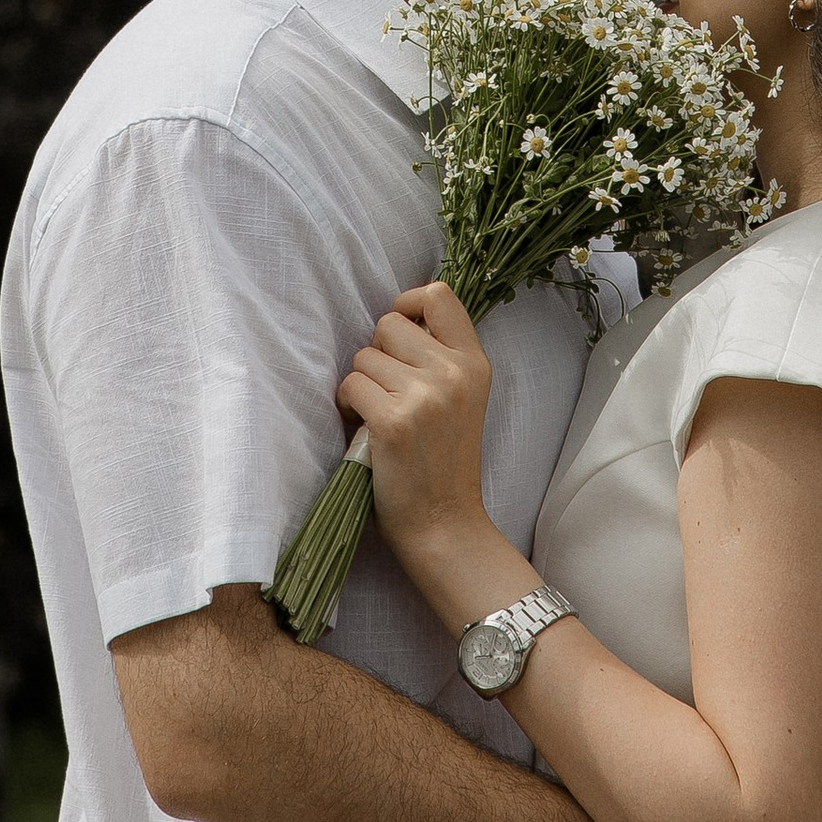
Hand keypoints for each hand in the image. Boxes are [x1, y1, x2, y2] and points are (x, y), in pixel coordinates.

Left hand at [338, 283, 493, 574]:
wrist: (445, 526)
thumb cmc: (444, 463)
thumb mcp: (464, 399)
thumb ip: (440, 357)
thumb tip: (394, 317)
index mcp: (475, 363)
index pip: (438, 296)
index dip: (408, 303)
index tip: (399, 334)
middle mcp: (454, 373)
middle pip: (389, 323)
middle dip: (378, 353)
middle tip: (388, 391)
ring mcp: (425, 397)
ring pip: (363, 356)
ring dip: (361, 383)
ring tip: (378, 415)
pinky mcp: (392, 422)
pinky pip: (350, 384)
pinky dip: (347, 404)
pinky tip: (363, 428)